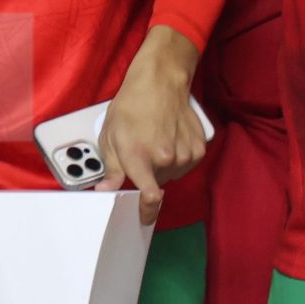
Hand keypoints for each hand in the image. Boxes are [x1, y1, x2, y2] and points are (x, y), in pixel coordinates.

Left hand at [96, 27, 205, 225]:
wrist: (160, 85)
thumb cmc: (131, 107)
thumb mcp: (110, 136)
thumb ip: (110, 168)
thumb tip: (105, 190)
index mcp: (140, 157)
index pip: (150, 196)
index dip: (147, 211)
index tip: (144, 219)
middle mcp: (165, 159)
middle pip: (157, 183)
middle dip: (147, 174)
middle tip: (140, 152)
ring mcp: (185, 154)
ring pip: (171, 174)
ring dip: (162, 165)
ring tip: (154, 141)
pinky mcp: (199, 149)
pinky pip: (186, 164)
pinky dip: (177, 157)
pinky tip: (168, 139)